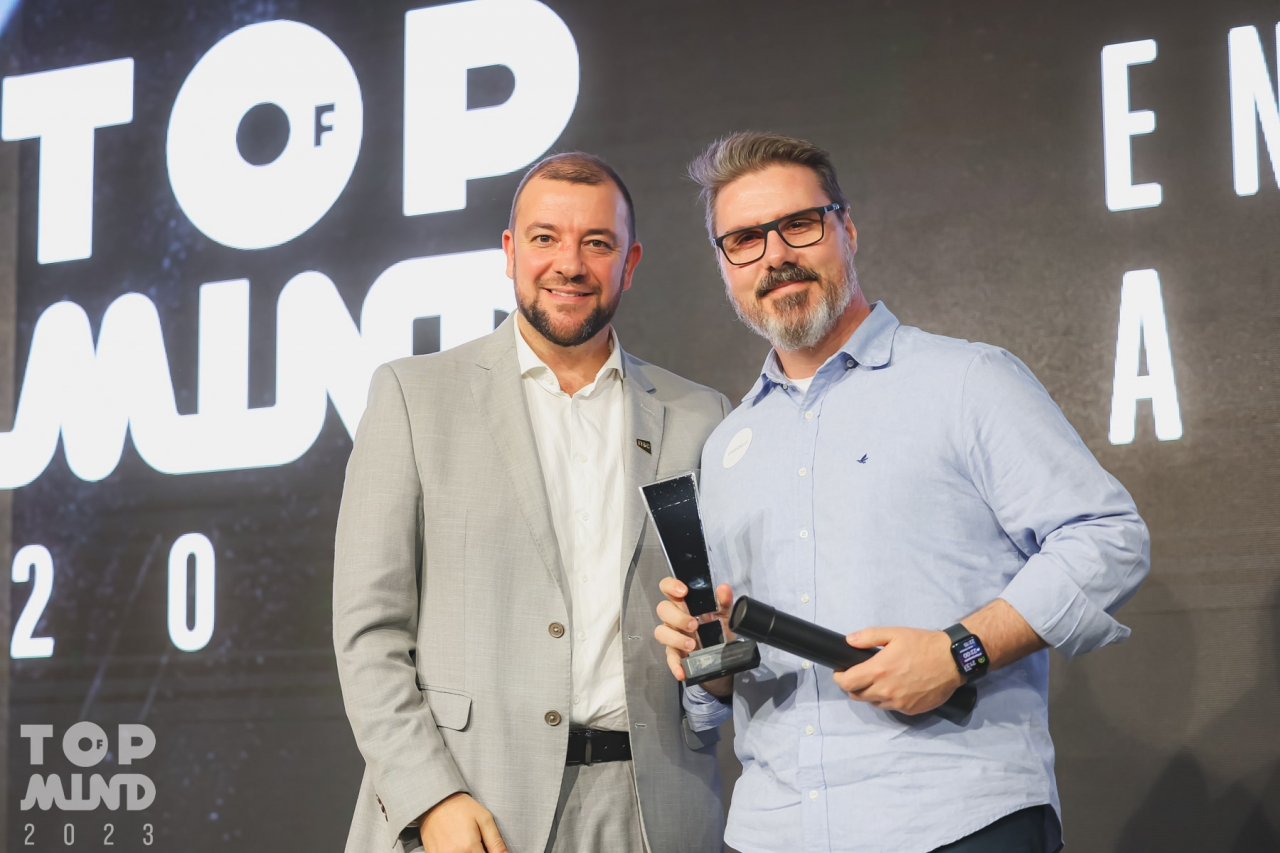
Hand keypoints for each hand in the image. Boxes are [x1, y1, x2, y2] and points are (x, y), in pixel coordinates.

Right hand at [419, 792, 507, 852]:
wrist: (436, 801)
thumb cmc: (461, 808)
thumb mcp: (484, 819)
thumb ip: (495, 841)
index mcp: (469, 847)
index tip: (487, 849)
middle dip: (477, 852)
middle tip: (477, 843)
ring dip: (466, 852)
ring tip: (466, 844)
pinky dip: (454, 852)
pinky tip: (455, 845)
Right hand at [653, 578, 733, 693]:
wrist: (723, 658)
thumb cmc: (719, 630)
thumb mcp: (725, 615)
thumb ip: (725, 601)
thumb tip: (724, 588)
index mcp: (684, 604)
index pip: (668, 587)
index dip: (670, 586)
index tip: (683, 591)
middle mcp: (675, 618)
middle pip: (663, 609)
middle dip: (677, 616)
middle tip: (694, 625)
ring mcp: (673, 636)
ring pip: (661, 632)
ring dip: (675, 638)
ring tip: (692, 646)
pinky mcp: (675, 654)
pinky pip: (669, 658)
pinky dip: (674, 665)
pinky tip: (682, 671)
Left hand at [832, 627, 963, 715]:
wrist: (952, 660)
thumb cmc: (923, 644)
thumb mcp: (894, 633)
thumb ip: (869, 637)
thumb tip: (849, 641)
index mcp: (878, 671)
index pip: (847, 683)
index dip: (839, 678)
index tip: (841, 672)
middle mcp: (886, 691)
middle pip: (857, 696)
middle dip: (854, 686)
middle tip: (860, 675)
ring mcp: (899, 703)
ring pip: (875, 703)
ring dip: (872, 694)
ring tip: (882, 680)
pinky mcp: (911, 710)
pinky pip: (893, 708)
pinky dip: (890, 699)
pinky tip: (899, 687)